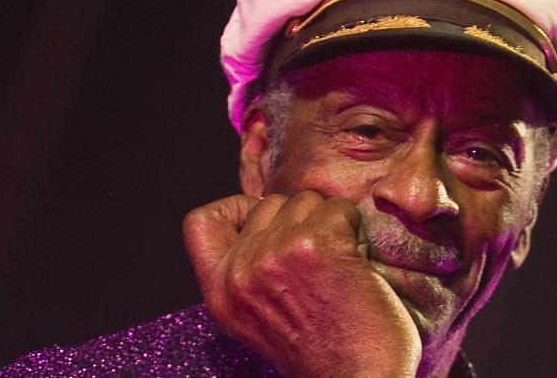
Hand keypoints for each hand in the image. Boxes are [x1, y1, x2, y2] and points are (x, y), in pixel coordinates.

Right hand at [182, 192, 420, 376]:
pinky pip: (338, 209)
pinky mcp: (314, 244)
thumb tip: (260, 220)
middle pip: (266, 204)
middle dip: (296, 221)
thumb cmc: (322, 355)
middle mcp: (240, 272)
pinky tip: (356, 262)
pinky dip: (354, 228)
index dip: (233, 209)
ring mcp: (274, 255)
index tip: (261, 220)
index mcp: (219, 293)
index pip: (199, 222)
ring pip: (305, 202)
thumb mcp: (256, 319)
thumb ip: (244, 273)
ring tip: (339, 265)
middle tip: (318, 260)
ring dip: (329, 225)